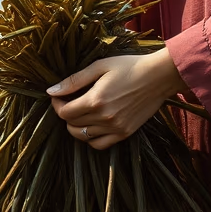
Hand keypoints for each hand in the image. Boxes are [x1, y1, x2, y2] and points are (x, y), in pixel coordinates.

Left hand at [46, 51, 189, 149]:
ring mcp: (116, 128)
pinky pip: (100, 145)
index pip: (64, 112)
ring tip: (78, 113)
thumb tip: (51, 91)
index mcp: (95, 100)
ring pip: (83, 137)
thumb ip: (74, 80)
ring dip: (75, 126)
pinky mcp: (125, 133)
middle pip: (72, 125)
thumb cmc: (128, 66)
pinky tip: (91, 126)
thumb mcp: (99, 66)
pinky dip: (90, 139)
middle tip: (68, 102)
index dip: (56, 104)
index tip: (58, 96)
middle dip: (65, 113)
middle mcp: (104, 118)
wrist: (158, 76)